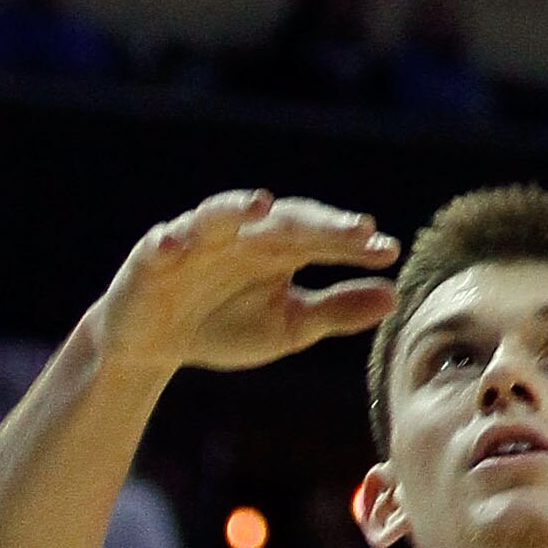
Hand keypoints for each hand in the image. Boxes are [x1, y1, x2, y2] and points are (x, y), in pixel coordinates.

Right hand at [90, 190, 398, 382]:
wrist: (154, 342)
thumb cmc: (226, 325)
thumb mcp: (288, 326)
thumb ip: (336, 311)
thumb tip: (395, 297)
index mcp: (279, 247)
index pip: (323, 237)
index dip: (353, 243)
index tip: (388, 251)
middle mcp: (242, 234)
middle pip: (284, 221)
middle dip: (319, 223)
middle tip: (357, 229)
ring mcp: (196, 240)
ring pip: (219, 215)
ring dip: (237, 208)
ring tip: (262, 205)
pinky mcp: (153, 255)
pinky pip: (160, 244)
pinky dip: (168, 242)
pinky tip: (175, 245)